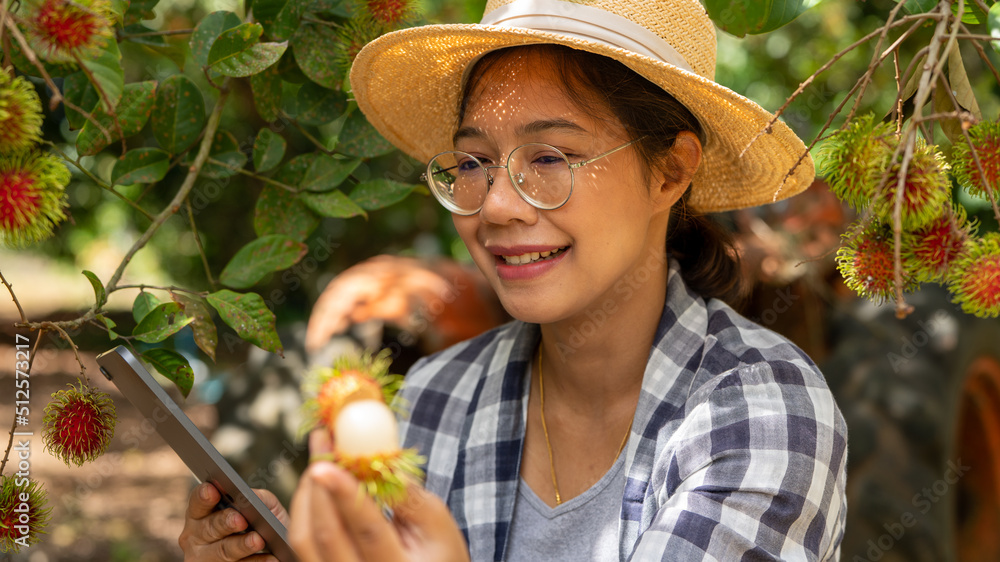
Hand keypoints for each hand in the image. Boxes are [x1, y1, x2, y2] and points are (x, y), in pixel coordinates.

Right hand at [178, 482, 289, 560]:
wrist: (273, 550)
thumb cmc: (261, 523)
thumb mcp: (262, 507)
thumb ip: (257, 497)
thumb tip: (253, 497)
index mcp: (201, 515)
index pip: (198, 503)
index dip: (204, 496)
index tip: (213, 490)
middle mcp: (197, 537)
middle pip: (209, 528)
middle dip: (225, 522)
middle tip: (241, 520)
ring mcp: (206, 558)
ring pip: (224, 551)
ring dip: (241, 545)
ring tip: (258, 540)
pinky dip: (257, 561)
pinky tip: (271, 558)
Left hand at [289, 462, 469, 561]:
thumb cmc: (437, 553)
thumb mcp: (438, 525)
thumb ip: (410, 494)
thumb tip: (375, 458)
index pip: (367, 531)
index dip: (345, 495)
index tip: (326, 463)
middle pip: (326, 534)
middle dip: (318, 483)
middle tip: (322, 440)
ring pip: (303, 538)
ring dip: (308, 492)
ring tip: (322, 458)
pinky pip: (300, 540)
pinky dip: (305, 507)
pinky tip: (318, 485)